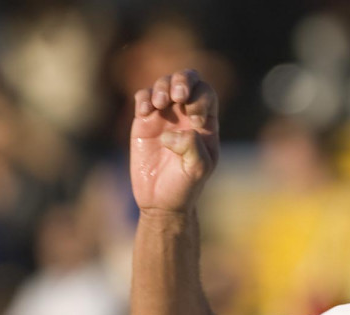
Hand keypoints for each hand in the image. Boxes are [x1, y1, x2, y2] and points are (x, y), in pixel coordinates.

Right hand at [131, 68, 218, 213]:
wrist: (161, 202)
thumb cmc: (184, 186)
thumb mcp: (197, 169)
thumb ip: (192, 146)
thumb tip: (171, 132)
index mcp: (205, 123)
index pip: (206, 93)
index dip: (200, 98)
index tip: (194, 119)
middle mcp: (185, 114)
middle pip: (187, 79)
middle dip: (182, 80)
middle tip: (177, 95)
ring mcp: (165, 115)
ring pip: (164, 83)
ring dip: (162, 87)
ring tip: (158, 105)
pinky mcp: (144, 120)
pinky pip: (143, 97)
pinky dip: (144, 98)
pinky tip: (145, 112)